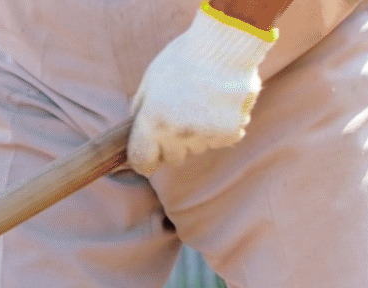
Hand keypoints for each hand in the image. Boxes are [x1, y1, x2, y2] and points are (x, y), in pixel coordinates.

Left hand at [127, 1, 277, 175]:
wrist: (224, 45)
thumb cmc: (184, 58)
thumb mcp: (151, 80)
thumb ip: (142, 109)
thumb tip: (137, 131)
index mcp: (152, 122)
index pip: (142, 161)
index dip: (144, 163)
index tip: (148, 162)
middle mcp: (177, 134)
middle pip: (173, 158)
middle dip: (173, 145)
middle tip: (180, 120)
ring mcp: (205, 136)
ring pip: (198, 147)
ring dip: (198, 134)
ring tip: (203, 103)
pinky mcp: (229, 133)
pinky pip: (221, 140)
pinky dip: (221, 128)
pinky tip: (221, 104)